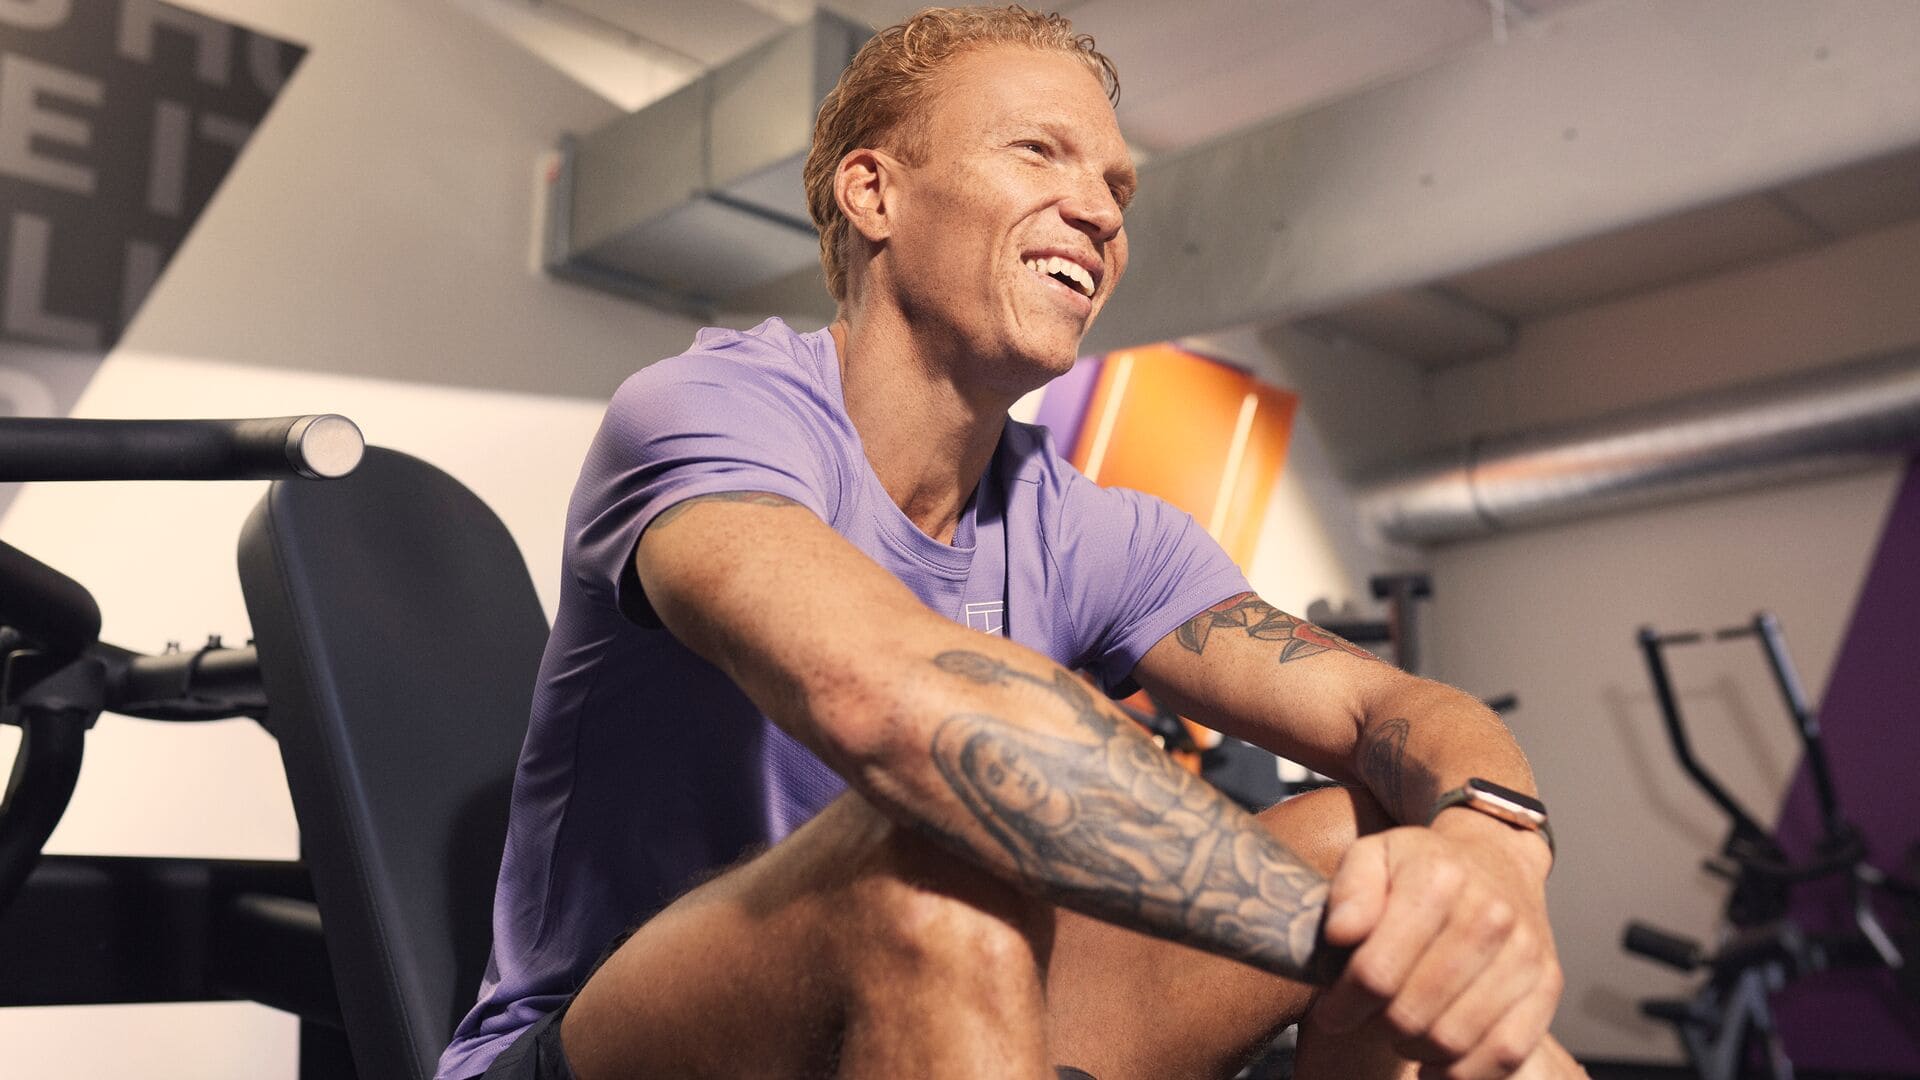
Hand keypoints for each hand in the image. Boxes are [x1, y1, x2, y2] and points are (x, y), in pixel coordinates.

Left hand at [1311, 815, 1561, 1078]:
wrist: (1495, 858)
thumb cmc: (1422, 866)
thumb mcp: (1373, 856)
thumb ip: (1349, 891)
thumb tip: (1339, 933)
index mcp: (1437, 879)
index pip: (1376, 971)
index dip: (1343, 1004)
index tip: (1330, 1011)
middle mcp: (1488, 914)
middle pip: (1412, 1012)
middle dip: (1376, 1026)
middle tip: (1365, 1020)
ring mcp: (1523, 952)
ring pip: (1454, 1039)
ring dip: (1414, 1050)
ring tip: (1399, 1034)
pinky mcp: (1547, 983)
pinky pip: (1506, 1051)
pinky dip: (1464, 1072)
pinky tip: (1436, 1064)